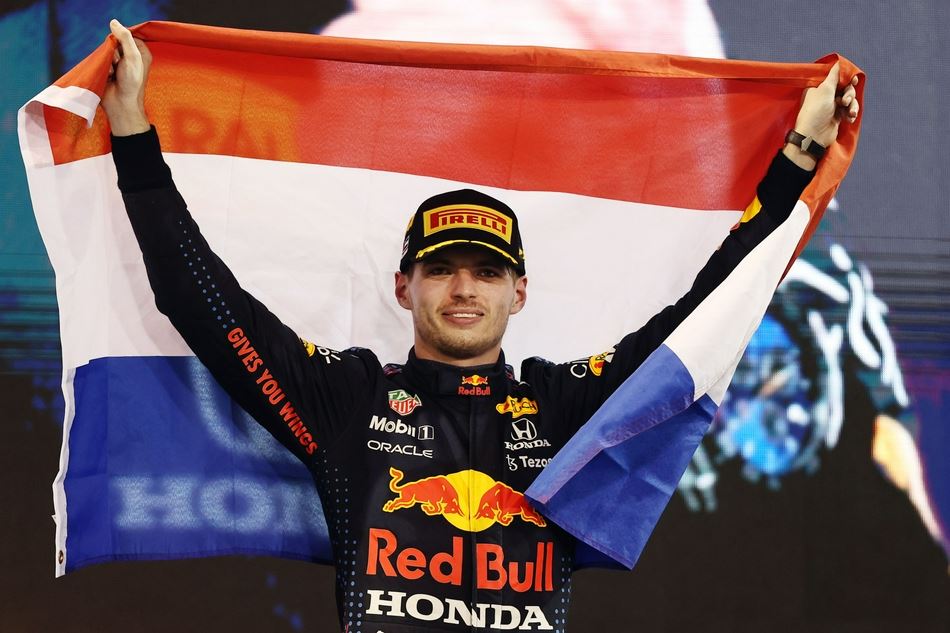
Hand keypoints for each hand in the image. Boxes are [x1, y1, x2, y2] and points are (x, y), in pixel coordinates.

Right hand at [102, 19, 151, 135]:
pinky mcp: (108, 69)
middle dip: (114, 51)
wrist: (121, 104)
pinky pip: (101, 60)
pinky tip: (107, 76)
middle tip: (119, 65)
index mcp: (141, 52)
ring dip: (108, 60)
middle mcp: (131, 56)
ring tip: (114, 72)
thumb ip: (125, 38)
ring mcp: (119, 63)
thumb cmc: (132, 82)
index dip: (122, 40)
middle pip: (115, 41)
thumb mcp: (132, 57)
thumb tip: (113, 22)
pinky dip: (102, 66)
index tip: (125, 52)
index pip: (128, 35)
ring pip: (106, 50)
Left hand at [783, 62, 859, 169]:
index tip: (852, 80)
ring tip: (850, 112)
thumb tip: (839, 62)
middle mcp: (825, 95)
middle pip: (845, 88)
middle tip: (846, 101)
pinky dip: (851, 113)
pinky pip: (849, 110)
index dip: (846, 78)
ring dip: (852, 105)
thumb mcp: (825, 89)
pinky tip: (849, 119)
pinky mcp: (837, 116)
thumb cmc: (816, 111)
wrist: (814, 136)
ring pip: (849, 99)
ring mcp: (831, 106)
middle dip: (849, 94)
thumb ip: (835, 75)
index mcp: (818, 87)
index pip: (836, 77)